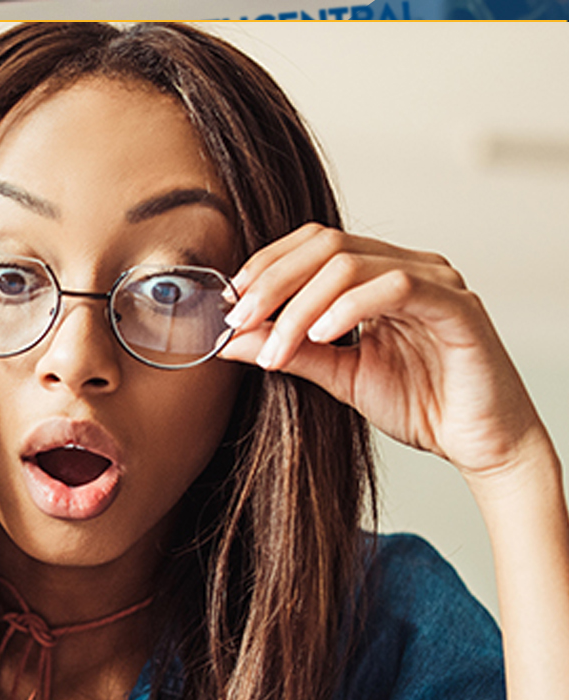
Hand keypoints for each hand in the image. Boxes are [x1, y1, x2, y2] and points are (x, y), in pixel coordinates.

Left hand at [220, 224, 547, 485]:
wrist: (480, 443)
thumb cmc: (419, 404)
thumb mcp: (339, 376)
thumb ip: (290, 351)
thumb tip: (230, 339)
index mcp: (378, 275)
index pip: (313, 244)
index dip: (266, 267)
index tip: (230, 306)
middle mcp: (408, 267)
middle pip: (325, 244)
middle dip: (272, 282)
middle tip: (239, 321)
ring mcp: (436, 282)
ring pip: (351, 264)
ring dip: (299, 306)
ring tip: (274, 349)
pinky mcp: (457, 308)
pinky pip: (396, 288)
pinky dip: (348, 308)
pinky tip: (321, 337)